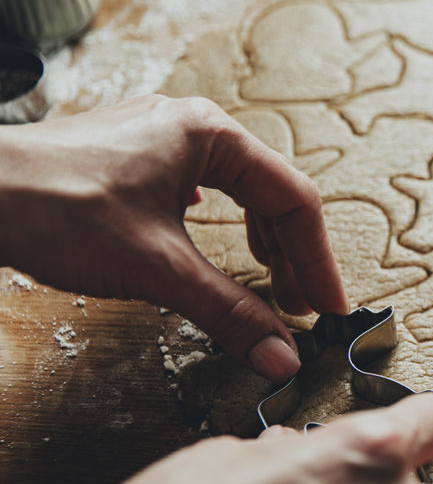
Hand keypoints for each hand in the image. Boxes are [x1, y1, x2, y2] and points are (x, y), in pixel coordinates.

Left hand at [0, 95, 347, 380]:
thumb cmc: (54, 208)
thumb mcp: (158, 268)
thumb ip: (229, 313)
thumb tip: (282, 356)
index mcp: (210, 134)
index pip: (294, 200)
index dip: (318, 261)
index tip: (327, 308)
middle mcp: (189, 127)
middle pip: (271, 195)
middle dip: (290, 257)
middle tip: (299, 308)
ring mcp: (157, 140)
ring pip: (237, 193)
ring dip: (258, 245)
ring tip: (269, 286)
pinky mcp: (130, 160)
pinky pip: (200, 193)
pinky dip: (220, 231)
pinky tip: (216, 247)